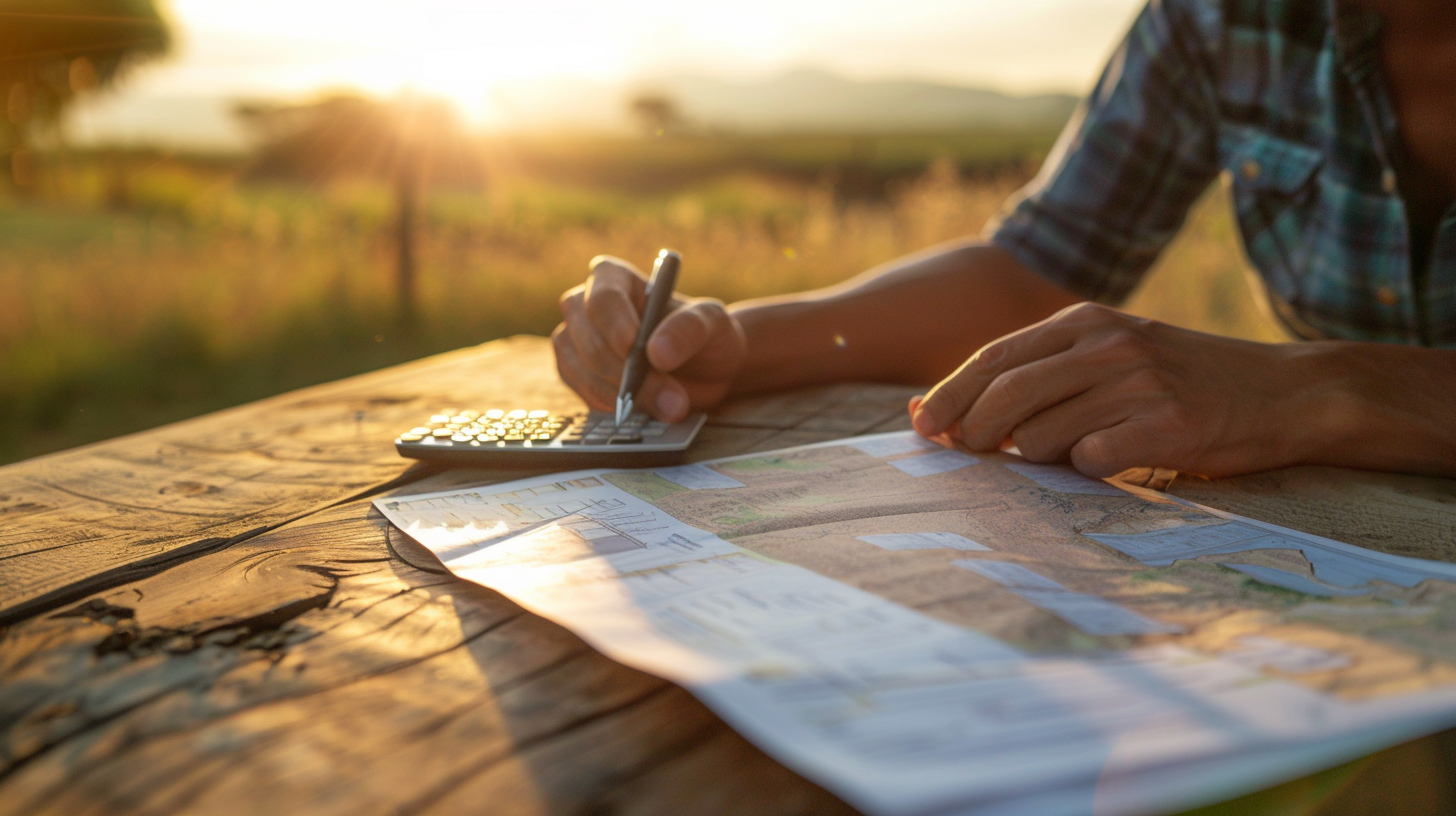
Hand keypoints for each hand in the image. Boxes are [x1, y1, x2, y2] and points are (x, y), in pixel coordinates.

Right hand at [553, 255, 746, 420]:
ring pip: (580, 370)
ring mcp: (576, 344)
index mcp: (613, 278)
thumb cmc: (706, 335)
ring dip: (622, 396)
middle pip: (586, 337)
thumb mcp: (712, 323)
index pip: (602, 297)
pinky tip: (647, 412)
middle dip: (624, 371)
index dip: (614, 323)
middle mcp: (585, 307)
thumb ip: (689, 328)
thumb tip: (656, 352)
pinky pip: (585, 396)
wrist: (706, 371)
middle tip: (670, 398)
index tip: (633, 348)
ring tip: (669, 409)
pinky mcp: (578, 378)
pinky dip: (615, 409)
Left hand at [910, 303, 1328, 477]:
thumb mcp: (1110, 357)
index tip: (921, 428)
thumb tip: (930, 409)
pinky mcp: (1169, 425)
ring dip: (1038, 459)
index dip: (949, 395)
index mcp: (1085, 322)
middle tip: (968, 457)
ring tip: (1073, 454)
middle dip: (972, 433)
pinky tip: (1113, 461)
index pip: (994, 358)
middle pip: (1006, 394)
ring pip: (1042, 435)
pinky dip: (1088, 470)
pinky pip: (1093, 460)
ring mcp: (1139, 382)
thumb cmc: (1182, 382)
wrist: (1286, 393)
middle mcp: (1109, 344)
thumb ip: (1036, 376)